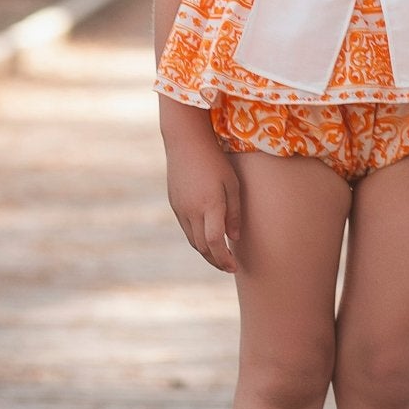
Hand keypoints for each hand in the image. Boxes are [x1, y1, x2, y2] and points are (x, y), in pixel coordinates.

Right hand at [164, 131, 241, 273]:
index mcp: (210, 205)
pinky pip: (186, 229)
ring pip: (193, 240)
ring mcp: (180, 209)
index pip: (215, 242)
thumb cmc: (215, 161)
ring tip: (220, 256)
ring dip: (206, 252)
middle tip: (229, 266)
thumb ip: (234, 213)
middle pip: (202, 247)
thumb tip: (233, 238)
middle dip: (216, 261)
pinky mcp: (174, 205)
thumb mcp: (232, 184)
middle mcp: (192, 210)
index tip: (234, 266)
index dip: (224, 258)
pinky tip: (208, 238)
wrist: (185, 142)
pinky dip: (198, 239)